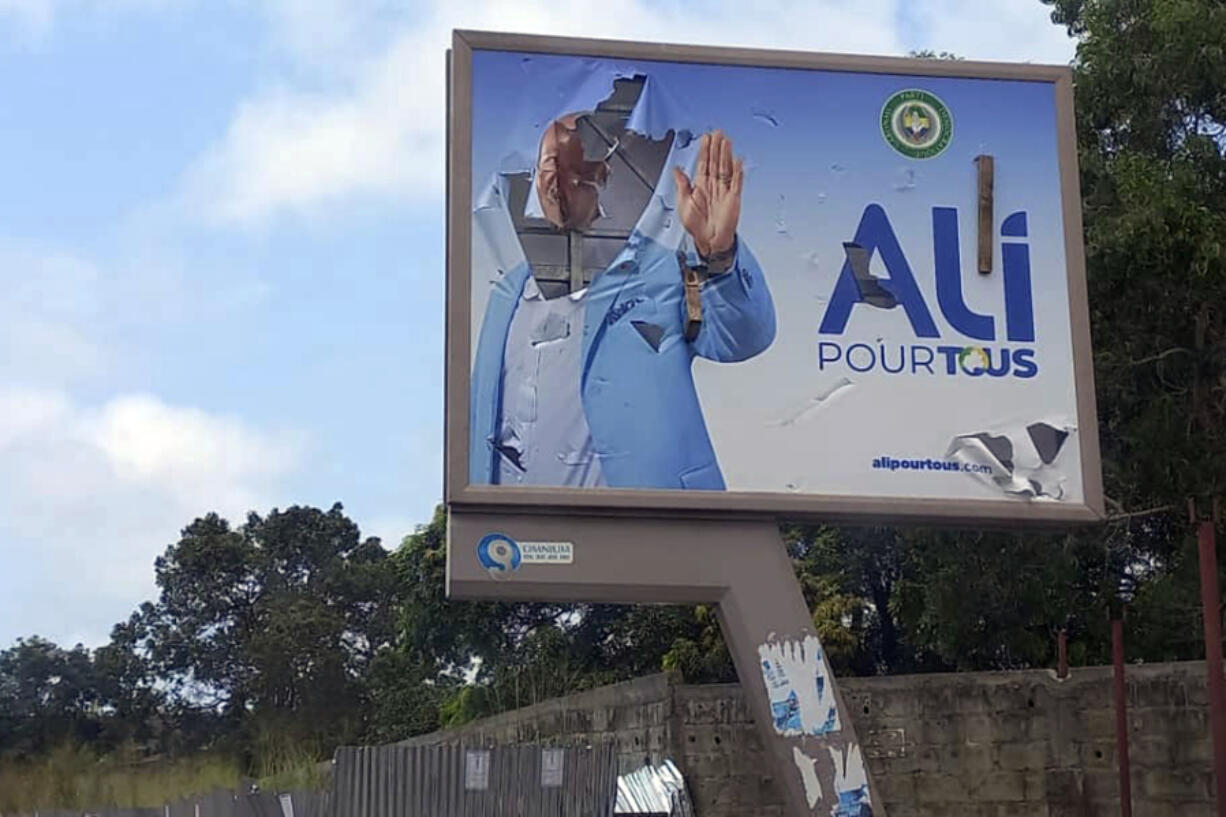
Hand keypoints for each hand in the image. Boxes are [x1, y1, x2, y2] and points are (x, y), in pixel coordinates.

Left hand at [672, 130, 743, 257]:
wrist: (708, 241)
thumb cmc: (696, 226)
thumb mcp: (683, 204)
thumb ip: (681, 185)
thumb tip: (676, 169)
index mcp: (700, 186)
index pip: (704, 164)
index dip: (705, 151)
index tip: (706, 138)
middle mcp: (713, 186)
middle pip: (715, 162)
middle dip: (716, 147)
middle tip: (718, 133)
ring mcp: (724, 191)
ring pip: (725, 168)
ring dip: (726, 154)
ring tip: (726, 141)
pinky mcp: (733, 199)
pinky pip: (736, 183)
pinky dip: (737, 172)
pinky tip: (737, 161)